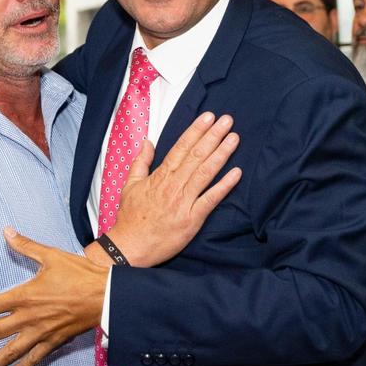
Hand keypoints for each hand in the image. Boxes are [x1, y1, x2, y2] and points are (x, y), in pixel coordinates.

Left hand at [0, 227, 109, 365]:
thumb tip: (6, 230)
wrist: (106, 294)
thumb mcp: (51, 255)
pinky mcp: (54, 342)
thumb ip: (25, 245)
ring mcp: (40, 333)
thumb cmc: (79, 273)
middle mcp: (28, 318)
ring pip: (9, 352)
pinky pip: (34, 359)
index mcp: (24, 296)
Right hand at [107, 111, 241, 266]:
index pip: (181, 148)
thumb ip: (140, 162)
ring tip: (234, 138)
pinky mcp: (191, 219)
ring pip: (205, 173)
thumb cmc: (131, 218)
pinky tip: (236, 173)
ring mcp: (183, 202)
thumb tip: (147, 142)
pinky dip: (224, 186)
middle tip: (227, 120)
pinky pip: (210, 200)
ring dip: (221, 154)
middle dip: (213, 136)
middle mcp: (173, 185)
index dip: (196, 131)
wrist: (129, 247)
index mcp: (160, 176)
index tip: (208, 118)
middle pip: (196, 156)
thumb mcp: (130, 185)